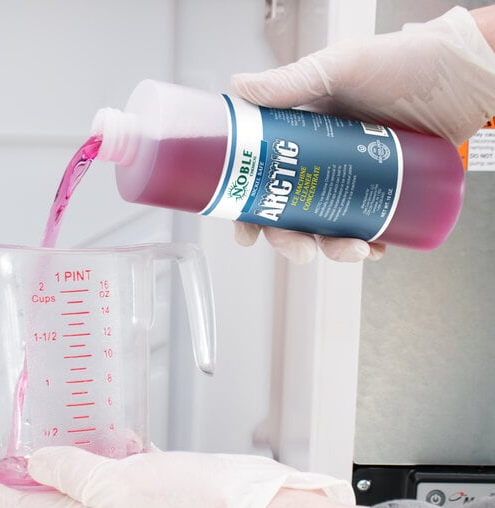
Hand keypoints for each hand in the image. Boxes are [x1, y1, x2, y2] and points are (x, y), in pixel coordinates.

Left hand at [0, 447, 353, 507]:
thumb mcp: (129, 490)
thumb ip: (80, 474)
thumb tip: (38, 463)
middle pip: (52, 495)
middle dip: (19, 478)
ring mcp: (139, 493)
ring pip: (87, 474)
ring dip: (61, 458)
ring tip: (45, 435)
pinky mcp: (165, 476)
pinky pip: (127, 459)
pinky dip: (111, 445)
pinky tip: (115, 428)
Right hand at [231, 6, 494, 262]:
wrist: (463, 75)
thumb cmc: (405, 60)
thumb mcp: (341, 67)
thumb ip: (290, 82)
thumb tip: (240, 88)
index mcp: (298, 136)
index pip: (262, 178)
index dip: (248, 209)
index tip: (246, 234)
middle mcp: (319, 160)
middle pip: (289, 212)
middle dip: (290, 240)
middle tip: (302, 251)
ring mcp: (349, 178)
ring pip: (326, 226)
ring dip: (332, 249)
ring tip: (353, 249)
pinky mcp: (381, 190)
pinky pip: (365, 226)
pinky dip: (365, 244)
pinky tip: (373, 247)